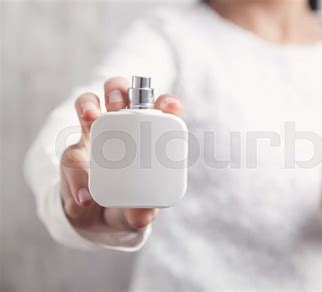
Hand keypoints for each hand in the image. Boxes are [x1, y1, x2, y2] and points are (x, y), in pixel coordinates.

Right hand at [60, 76, 182, 231]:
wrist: (94, 220)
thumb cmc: (125, 205)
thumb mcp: (136, 212)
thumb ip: (140, 213)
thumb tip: (142, 216)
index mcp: (146, 136)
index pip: (158, 111)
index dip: (166, 103)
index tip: (172, 107)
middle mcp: (120, 129)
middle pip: (118, 95)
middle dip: (118, 91)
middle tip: (119, 105)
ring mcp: (94, 137)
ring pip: (88, 106)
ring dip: (89, 105)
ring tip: (92, 117)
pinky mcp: (73, 154)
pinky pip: (71, 154)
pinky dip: (77, 173)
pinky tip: (86, 195)